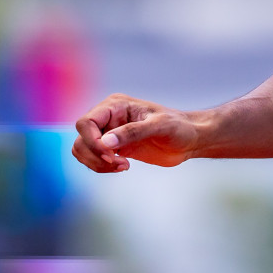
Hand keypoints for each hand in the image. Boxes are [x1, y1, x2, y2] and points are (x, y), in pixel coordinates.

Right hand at [72, 94, 203, 171]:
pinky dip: (102, 167)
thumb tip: (105, 142)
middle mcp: (108, 118)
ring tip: (122, 166)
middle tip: (120, 164)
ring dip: (97, 163)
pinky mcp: (115, 149)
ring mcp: (110, 133)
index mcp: (116, 105)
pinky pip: (95, 159)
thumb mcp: (160, 126)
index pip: (86, 123)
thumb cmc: (179, 127)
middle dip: (95, 155)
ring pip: (83, 150)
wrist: (190, 139)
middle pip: (81, 138)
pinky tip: (124, 167)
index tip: (111, 155)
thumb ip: (133, 132)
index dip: (92, 141)